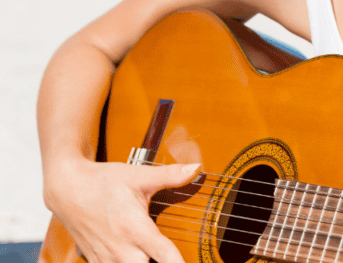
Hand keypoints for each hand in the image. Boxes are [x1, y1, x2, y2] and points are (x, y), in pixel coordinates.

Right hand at [44, 158, 200, 262]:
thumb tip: (196, 168)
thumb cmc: (102, 181)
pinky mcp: (96, 260)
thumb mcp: (138, 175)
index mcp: (134, 229)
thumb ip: (169, 175)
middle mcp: (120, 249)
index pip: (165, 256)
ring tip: (151, 254)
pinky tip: (136, 256)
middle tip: (172, 257)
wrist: (66, 188)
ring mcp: (106, 257)